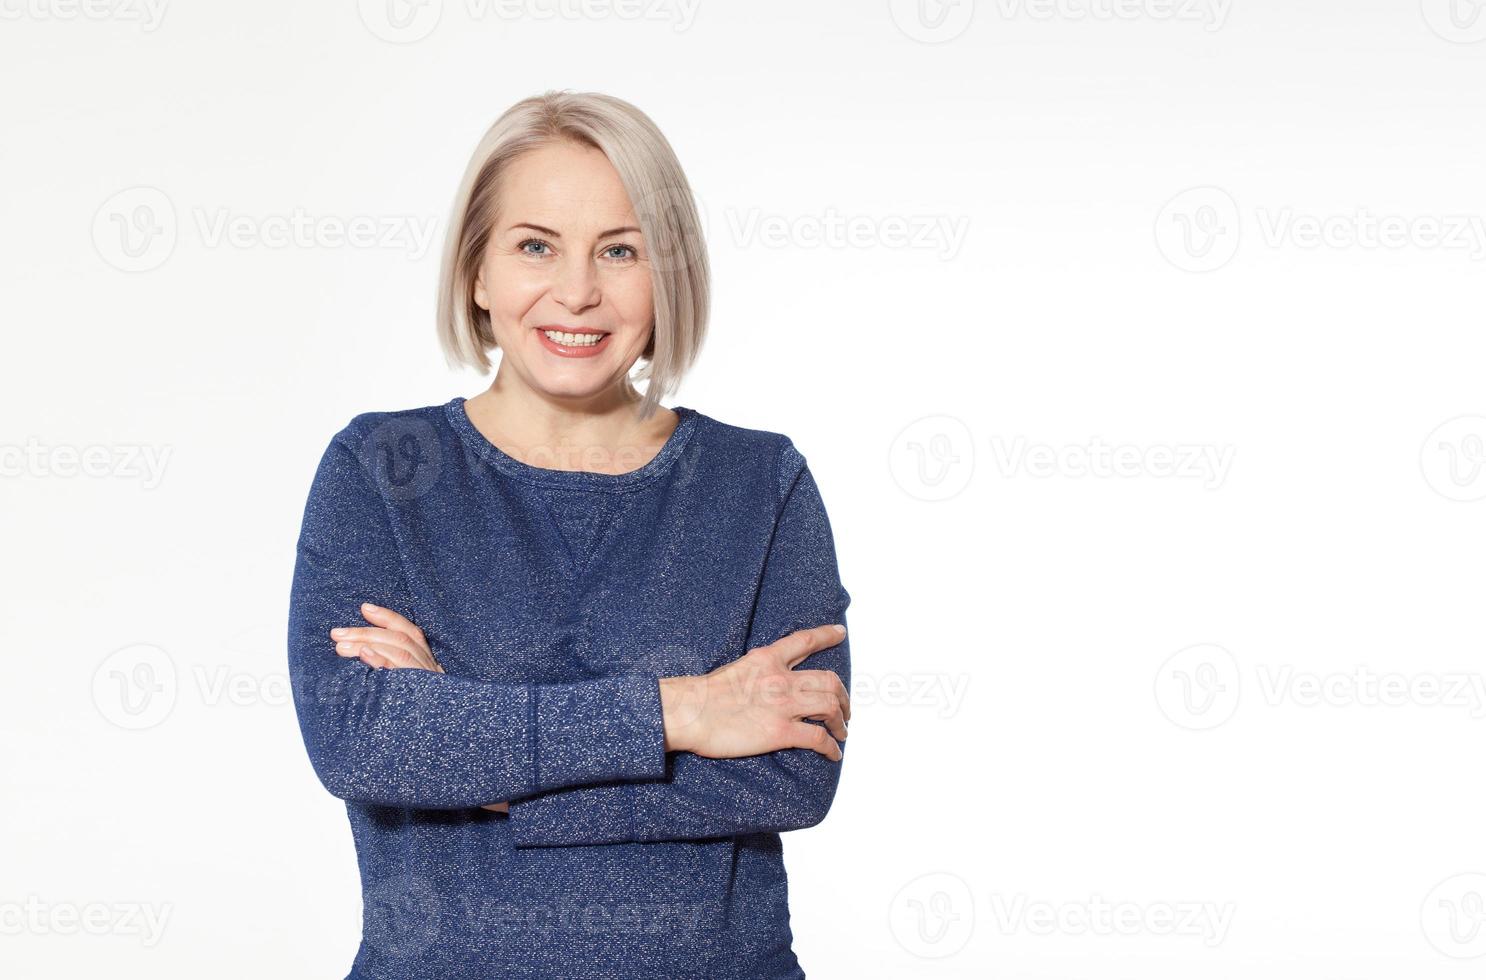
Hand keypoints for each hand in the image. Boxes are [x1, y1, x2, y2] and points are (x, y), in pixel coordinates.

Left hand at [328, 603, 507, 811]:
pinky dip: (385, 663)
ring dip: (369, 643)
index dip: (389, 618)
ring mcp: (434, 689)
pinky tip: (366, 658)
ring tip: (341, 647)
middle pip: (402, 640)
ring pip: (403, 652)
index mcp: (433, 673)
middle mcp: (435, 676)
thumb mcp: (422, 706)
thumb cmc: (440, 741)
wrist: (472, 768)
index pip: (413, 635)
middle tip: (336, 634)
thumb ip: (404, 686)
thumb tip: (368, 674)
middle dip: (367, 631)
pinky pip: (407, 678)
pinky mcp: (430, 703)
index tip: (364, 607)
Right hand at [660, 624, 849, 761]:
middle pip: (829, 680)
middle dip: (843, 696)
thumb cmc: (703, 694)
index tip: (840, 632)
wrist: (689, 712)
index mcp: (767, 659)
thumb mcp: (735, 668)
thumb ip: (756, 672)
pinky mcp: (780, 732)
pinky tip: (833, 754)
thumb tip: (765, 681)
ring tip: (842, 731)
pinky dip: (831, 747)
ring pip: (829, 707)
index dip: (826, 635)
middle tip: (845, 708)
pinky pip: (817, 738)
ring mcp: (783, 705)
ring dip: (841, 721)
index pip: (804, 641)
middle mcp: (781, 679)